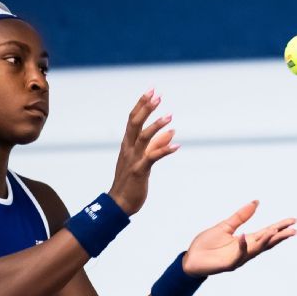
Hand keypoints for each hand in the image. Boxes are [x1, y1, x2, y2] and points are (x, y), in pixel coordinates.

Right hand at [108, 90, 177, 214]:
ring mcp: (133, 159)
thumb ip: (157, 144)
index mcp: (127, 144)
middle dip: (146, 108)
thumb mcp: (144, 159)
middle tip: (157, 95)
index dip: (141, 104)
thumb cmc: (131, 182)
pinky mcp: (139, 171)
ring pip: (142, 138)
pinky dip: (164, 150)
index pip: (133, 119)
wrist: (119, 204)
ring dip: (156, 126)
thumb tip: (171, 131)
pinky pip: (152, 158)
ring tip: (169, 116)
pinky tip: (176, 145)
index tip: (151, 91)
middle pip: (134, 123)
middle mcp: (128, 149)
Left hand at [183, 201, 296, 275]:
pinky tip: (246, 236)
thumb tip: (256, 202)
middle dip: (280, 236)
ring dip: (266, 240)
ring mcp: (239, 258)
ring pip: (256, 249)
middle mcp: (246, 250)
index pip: (267, 232)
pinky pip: (238, 255)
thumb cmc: (207, 244)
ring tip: (275, 230)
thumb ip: (241, 216)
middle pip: (267, 242)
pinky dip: (243, 246)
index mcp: (246, 240)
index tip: (293, 220)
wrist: (191, 258)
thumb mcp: (225, 226)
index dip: (280, 227)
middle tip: (294, 229)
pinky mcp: (229, 264)